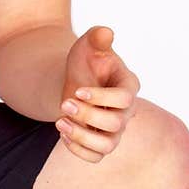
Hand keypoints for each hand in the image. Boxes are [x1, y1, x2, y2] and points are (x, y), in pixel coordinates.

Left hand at [55, 26, 139, 163]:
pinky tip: (63, 133)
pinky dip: (78, 149)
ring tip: (60, 122)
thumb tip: (105, 32)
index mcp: (128, 85)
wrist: (74, 79)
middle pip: (116, 125)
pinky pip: (95, 157)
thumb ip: (97, 37)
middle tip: (65, 102)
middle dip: (87, 116)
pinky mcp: (100, 142)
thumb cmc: (86, 59)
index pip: (125, 99)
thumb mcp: (88, 44)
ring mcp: (115, 129)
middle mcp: (126, 111)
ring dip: (82, 136)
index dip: (101, 98)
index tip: (78, 90)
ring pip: (107, 147)